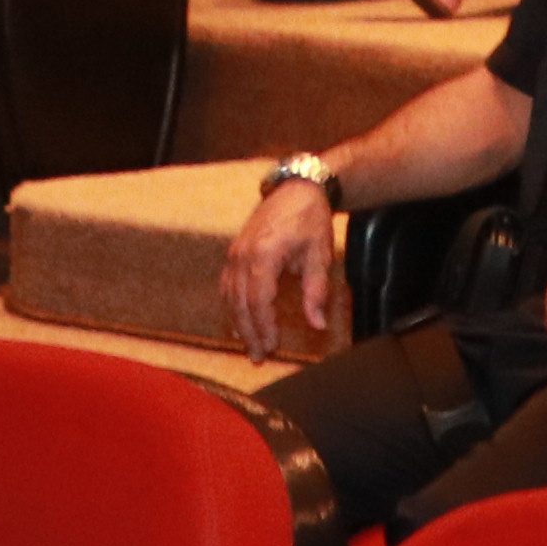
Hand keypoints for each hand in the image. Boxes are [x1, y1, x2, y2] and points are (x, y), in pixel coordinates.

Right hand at [223, 179, 344, 356]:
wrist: (297, 188)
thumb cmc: (310, 219)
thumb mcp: (320, 254)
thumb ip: (316, 290)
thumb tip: (317, 324)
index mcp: (264, 255)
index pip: (259, 301)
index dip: (264, 327)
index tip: (272, 346)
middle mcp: (243, 254)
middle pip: (240, 302)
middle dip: (249, 332)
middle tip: (258, 356)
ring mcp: (235, 252)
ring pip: (230, 295)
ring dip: (238, 323)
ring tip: (249, 346)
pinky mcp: (235, 250)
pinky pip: (227, 284)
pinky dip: (231, 305)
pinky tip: (237, 321)